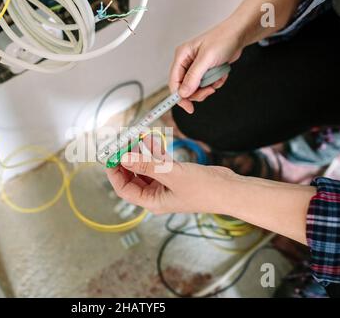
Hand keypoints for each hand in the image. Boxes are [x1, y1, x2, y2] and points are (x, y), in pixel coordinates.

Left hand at [106, 152, 235, 213]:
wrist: (230, 189)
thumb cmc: (204, 189)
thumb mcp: (171, 174)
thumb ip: (147, 165)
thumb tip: (124, 158)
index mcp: (152, 201)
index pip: (124, 188)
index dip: (114, 172)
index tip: (109, 156)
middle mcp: (156, 195)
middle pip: (132, 177)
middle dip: (126, 159)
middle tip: (122, 143)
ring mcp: (165, 185)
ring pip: (145, 167)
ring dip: (140, 153)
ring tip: (136, 137)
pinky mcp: (175, 176)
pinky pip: (158, 163)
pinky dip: (154, 152)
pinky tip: (152, 139)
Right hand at [170, 20, 243, 112]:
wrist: (239, 34)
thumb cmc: (223, 39)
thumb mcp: (206, 59)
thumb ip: (193, 77)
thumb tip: (183, 93)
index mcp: (181, 56)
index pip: (174, 82)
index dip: (179, 96)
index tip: (188, 107)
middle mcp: (186, 62)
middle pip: (185, 88)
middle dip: (198, 92)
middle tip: (209, 90)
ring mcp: (196, 67)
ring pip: (196, 88)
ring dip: (208, 86)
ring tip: (217, 78)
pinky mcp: (205, 70)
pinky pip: (206, 84)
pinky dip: (215, 82)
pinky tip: (221, 73)